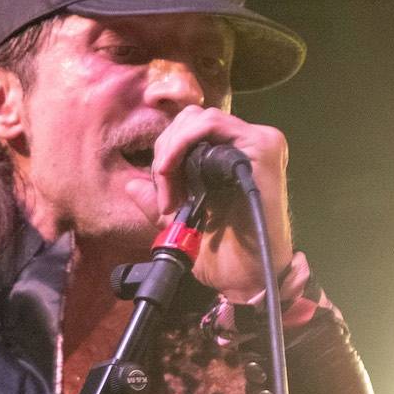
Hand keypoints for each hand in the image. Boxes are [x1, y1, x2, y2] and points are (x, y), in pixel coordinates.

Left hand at [151, 105, 293, 300]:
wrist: (242, 275)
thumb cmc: (220, 252)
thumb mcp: (179, 221)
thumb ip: (156, 200)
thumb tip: (131, 185)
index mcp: (230, 156)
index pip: (188, 130)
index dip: (165, 154)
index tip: (159, 195)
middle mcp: (246, 144)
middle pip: (190, 120)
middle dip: (164, 152)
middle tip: (163, 195)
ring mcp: (257, 142)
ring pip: (199, 118)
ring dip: (171, 151)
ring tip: (169, 192)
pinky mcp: (262, 146)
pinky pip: (212, 124)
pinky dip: (182, 143)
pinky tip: (172, 171)